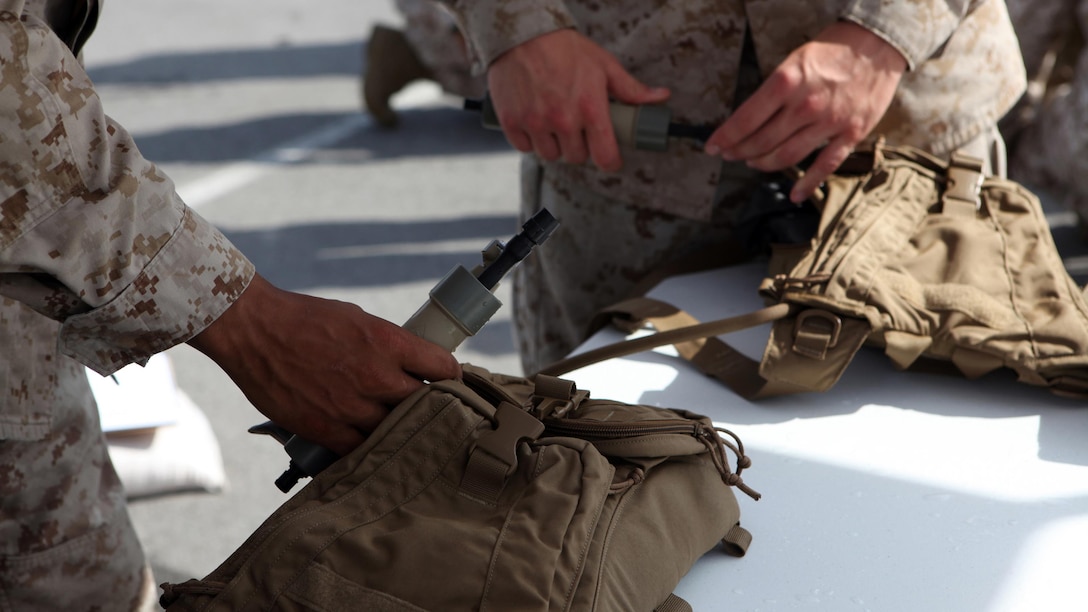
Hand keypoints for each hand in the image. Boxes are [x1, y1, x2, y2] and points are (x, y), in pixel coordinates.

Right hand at [187, 273, 461, 455]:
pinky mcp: (324, 428)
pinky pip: (360, 451)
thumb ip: (389, 344)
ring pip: (396, 432)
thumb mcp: (358, 319)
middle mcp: (374, 376)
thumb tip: (414, 363)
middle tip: (435, 411)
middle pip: (426, 405)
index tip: (453, 383)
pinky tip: (374, 447)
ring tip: (405, 432)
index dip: (453, 377)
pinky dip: (369, 450)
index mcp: (387, 342)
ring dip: (402, 432)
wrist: (253, 329)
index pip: (443, 367)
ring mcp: (350, 407)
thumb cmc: (306, 319)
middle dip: (434, 407)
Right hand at [486, 29, 669, 171]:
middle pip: (576, 158)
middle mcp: (563, 120)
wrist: (522, 34)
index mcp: (590, 109)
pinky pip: (525, 148)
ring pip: (550, 156)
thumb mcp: (603, 65)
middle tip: (578, 129)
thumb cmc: (565, 48)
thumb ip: (630, 89)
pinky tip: (535, 123)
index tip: (609, 158)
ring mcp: (535, 123)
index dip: (610, 161)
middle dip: (580, 147)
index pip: (605, 157)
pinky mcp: (512, 122)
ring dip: (555, 146)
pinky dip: (530, 140)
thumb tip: (661, 97)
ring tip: (555, 125)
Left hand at [704, 20, 906, 202]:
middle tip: (730, 154)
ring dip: (764, 164)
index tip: (713, 146)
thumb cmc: (832, 51)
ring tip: (753, 162)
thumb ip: (772, 91)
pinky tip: (794, 194)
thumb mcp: (794, 61)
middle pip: (762, 141)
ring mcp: (829, 122)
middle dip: (740, 151)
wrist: (879, 45)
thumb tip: (747, 119)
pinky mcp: (851, 134)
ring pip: (787, 156)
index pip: (746, 119)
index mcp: (787, 82)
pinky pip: (825, 165)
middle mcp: (806, 105)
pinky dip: (808, 183)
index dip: (725, 137)